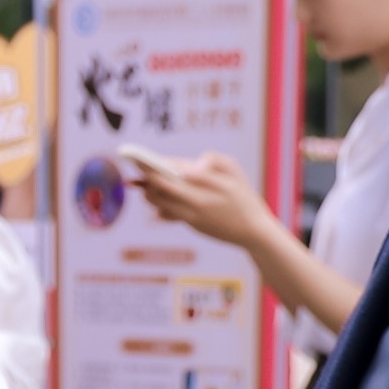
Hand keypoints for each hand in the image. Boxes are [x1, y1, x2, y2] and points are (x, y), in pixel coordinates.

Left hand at [128, 149, 275, 247]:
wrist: (254, 230)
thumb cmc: (244, 195)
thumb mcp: (235, 169)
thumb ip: (212, 160)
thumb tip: (187, 166)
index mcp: (208, 181)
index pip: (173, 170)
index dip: (153, 164)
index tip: (138, 158)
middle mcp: (197, 199)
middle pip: (162, 186)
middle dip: (146, 178)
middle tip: (134, 174)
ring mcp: (193, 214)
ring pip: (160, 202)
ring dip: (149, 193)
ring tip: (141, 185)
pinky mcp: (192, 225)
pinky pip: (169, 214)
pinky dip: (160, 207)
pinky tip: (155, 202)